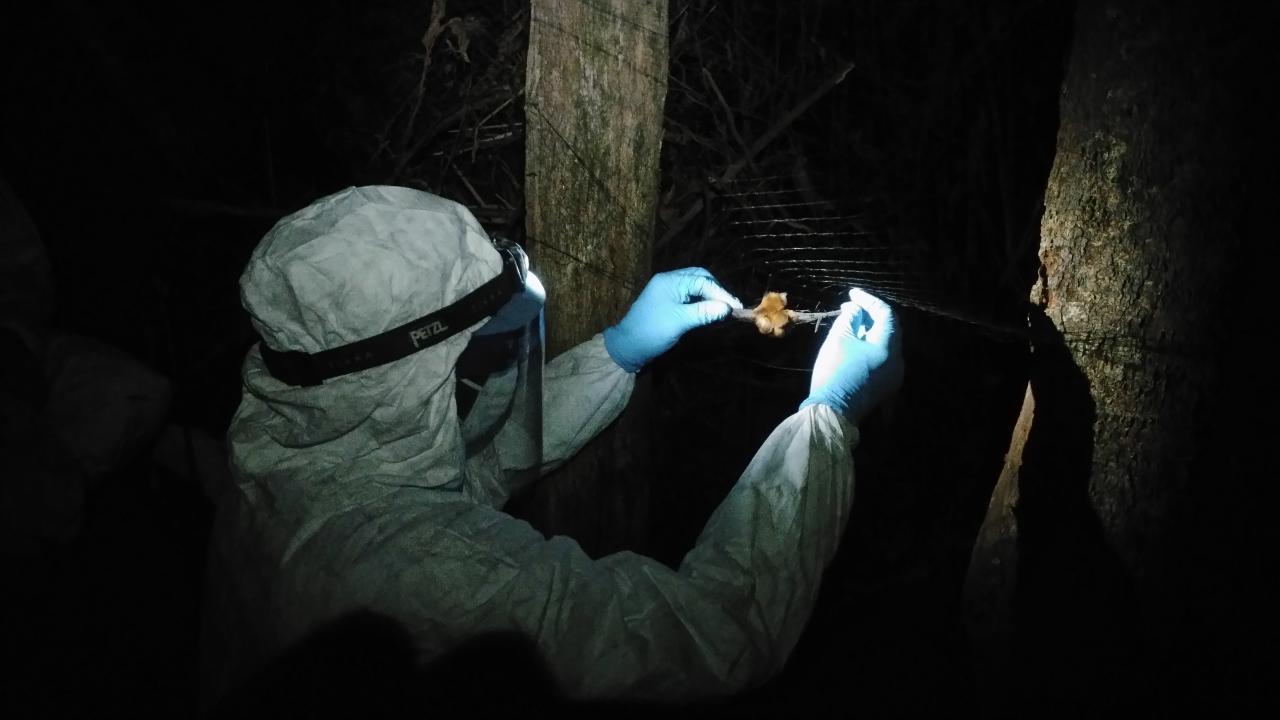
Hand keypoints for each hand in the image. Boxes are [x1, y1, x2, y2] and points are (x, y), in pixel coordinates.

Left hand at [604, 267, 741, 371]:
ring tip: (722, 309)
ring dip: (709, 295)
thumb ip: (704, 312)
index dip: (721, 293)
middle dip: (716, 290)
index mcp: (670, 281)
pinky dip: (700, 301)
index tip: (735, 307)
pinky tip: (708, 311)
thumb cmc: (653, 331)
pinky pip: (688, 295)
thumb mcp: (680, 321)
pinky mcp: (667, 301)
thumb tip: (728, 308)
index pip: (702, 281)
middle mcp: (668, 281)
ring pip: (694, 286)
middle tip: (729, 306)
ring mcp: (667, 290)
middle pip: (699, 277)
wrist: (628, 346)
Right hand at [800, 288, 902, 423]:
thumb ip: (850, 318)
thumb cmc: (835, 372)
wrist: (833, 412)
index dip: (869, 300)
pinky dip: (872, 347)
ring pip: (886, 345)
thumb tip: (856, 309)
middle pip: (889, 329)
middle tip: (852, 307)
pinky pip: (883, 359)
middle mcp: (898, 361)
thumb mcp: (839, 339)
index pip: (885, 314)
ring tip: (851, 323)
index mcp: (889, 347)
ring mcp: (894, 376)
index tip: (852, 294)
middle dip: (871, 315)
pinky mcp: (886, 386)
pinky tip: (856, 344)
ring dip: (871, 331)